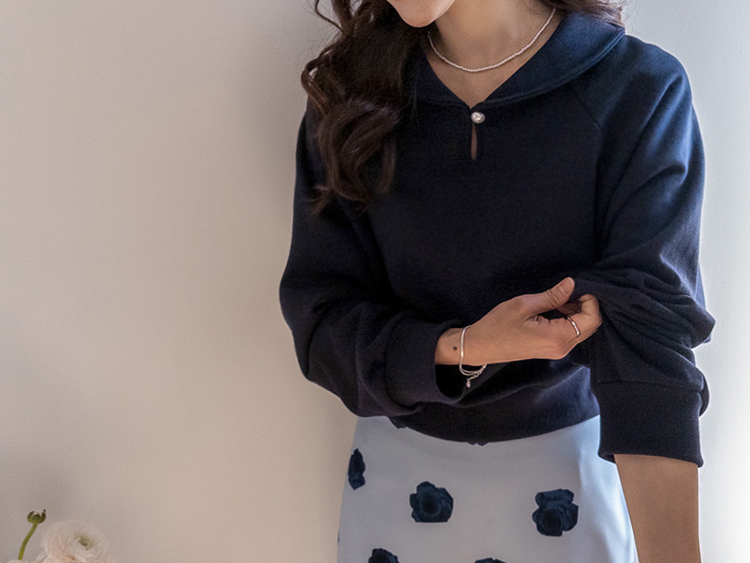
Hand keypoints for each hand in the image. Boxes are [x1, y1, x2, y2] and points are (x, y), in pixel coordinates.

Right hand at [435, 278, 601, 364]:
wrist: (481, 346)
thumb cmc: (498, 325)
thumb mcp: (524, 305)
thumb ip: (552, 296)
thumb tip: (572, 283)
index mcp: (557, 337)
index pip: (592, 320)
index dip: (591, 301)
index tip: (577, 288)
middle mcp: (562, 348)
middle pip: (590, 326)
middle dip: (585, 306)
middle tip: (567, 292)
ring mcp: (558, 351)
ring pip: (582, 330)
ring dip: (577, 313)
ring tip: (559, 300)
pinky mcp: (552, 350)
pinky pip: (571, 334)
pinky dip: (569, 320)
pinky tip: (555, 310)